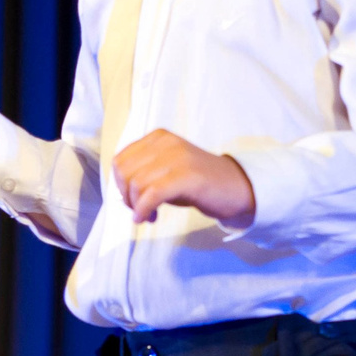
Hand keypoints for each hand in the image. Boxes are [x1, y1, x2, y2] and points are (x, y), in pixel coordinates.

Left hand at [112, 129, 255, 226]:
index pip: (120, 160)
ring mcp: (177, 158)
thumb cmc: (197, 182)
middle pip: (125, 173)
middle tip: (140, 210)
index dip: (120, 185)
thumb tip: (121, 191)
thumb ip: (143, 172)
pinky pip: (152, 195)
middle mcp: (165, 142)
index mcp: (158, 137)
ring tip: (148, 216)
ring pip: (136, 184)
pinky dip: (144, 210)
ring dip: (137, 206)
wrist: (235, 187)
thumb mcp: (166, 169)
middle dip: (126, 197)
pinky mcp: (186, 177)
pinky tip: (148, 218)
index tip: (133, 200)